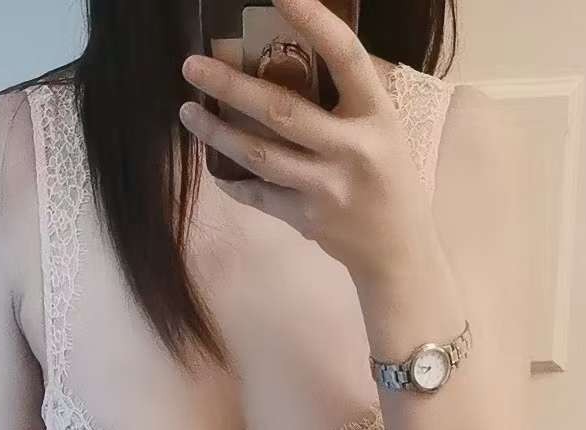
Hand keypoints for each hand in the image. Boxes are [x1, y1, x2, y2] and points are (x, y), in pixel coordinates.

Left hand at [179, 0, 421, 283]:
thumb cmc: (388, 176)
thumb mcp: (382, 127)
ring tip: (187, 112)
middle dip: (231, 86)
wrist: (398, 250)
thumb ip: (344, 97)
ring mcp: (327, 187)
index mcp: (376, 114)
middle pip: (282, 110)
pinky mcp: (308, 219)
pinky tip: (215, 165)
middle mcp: (352, 148)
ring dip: (218, 132)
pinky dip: (235, 181)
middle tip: (191, 66)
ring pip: (261, 155)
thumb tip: (284, 55)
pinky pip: (261, 195)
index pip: (344, 56)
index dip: (314, 19)